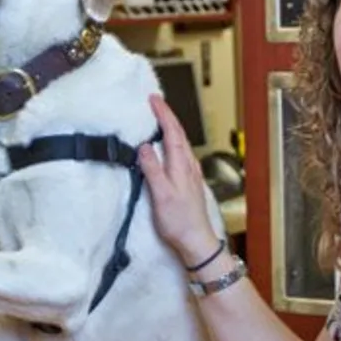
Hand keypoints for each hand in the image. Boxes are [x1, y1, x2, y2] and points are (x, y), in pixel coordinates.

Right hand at [139, 94, 222, 266]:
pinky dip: (173, 142)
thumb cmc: (178, 221)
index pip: (172, 132)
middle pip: (179, 134)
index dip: (163, 114)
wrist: (196, 241)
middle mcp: (188, 166)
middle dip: (167, 116)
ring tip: (160, 119)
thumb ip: (152, 169)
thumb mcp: (161, 194)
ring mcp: (190, 174)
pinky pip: (181, 154)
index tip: (153, 99)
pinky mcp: (189, 182)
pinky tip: (169, 148)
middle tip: (155, 103)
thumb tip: (144, 146)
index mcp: (181, 165)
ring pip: (181, 143)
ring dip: (171, 128)